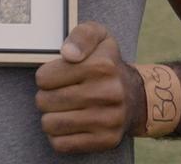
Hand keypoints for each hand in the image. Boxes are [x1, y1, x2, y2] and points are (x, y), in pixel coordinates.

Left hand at [34, 21, 141, 153]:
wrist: (136, 96)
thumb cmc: (107, 63)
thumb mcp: (99, 36)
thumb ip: (81, 36)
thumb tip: (68, 54)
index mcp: (102, 66)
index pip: (44, 78)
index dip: (45, 77)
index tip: (55, 75)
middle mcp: (108, 93)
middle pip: (45, 101)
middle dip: (45, 97)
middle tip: (57, 93)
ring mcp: (108, 120)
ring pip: (51, 124)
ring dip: (50, 116)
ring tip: (61, 108)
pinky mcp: (106, 140)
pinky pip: (62, 144)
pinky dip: (58, 135)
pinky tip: (68, 124)